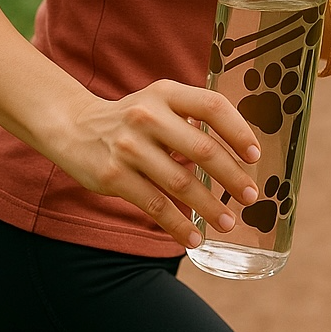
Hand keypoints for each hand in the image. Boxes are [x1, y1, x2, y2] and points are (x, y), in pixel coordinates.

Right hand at [55, 79, 261, 248]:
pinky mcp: (114, 176)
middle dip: (232, 176)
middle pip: (202, 148)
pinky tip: (195, 238)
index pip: (212, 106)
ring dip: (210, 206)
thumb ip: (192, 116)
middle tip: (250, 195)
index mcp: (166, 93)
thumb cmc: (132, 118)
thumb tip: (241, 149)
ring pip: (181, 183)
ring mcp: (130, 146)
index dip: (238, 130)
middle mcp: (148, 116)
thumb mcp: (159, 102)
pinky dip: (178, 226)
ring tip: (228, 222)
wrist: (75, 127)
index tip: (255, 155)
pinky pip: (155, 205)